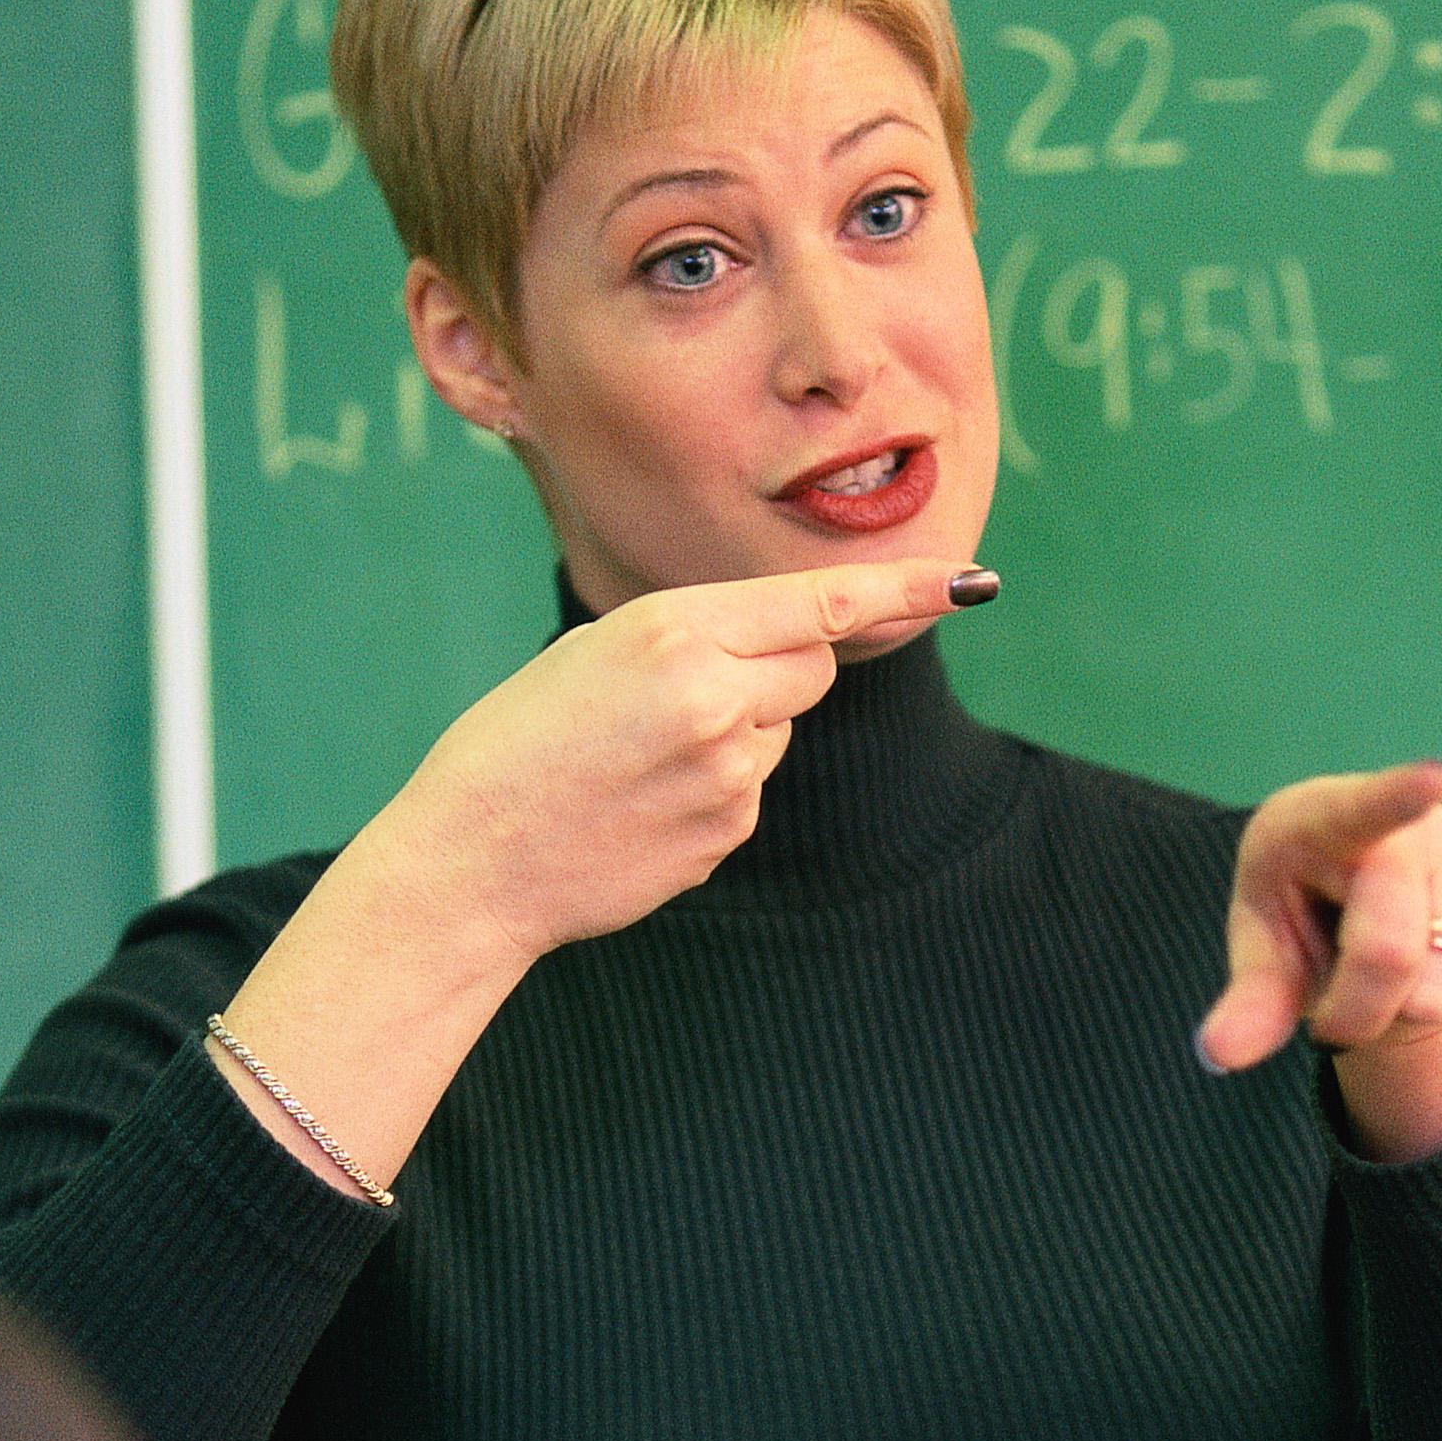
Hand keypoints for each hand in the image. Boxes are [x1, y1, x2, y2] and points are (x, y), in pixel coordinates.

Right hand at [390, 557, 980, 969]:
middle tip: (682, 692)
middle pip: (812, 667)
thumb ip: (700, 637)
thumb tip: (790, 649)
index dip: (904, 591)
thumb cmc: (519, 740)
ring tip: (640, 758)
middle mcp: (716, 701)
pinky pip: (750, 789)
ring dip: (737, 732)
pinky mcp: (727, 837)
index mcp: (675, 633)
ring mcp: (729, 778)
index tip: (970, 581)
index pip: (818, 605)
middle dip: (774, 667)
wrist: (472, 860)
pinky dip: (713, 789)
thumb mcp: (598, 651)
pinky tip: (642, 803)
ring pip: (780, 731)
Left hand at [1195, 763, 1441, 1159]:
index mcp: (1319, 820)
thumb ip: (1249, 1005)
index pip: (1360, 810)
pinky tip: (1433, 963)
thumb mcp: (1267, 961)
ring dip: (1407, 1010)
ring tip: (1389, 969)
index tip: (1434, 778)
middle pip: (1393, 953)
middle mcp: (1406, 817)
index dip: (1398, 796)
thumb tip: (1218, 1052)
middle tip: (1337, 1000)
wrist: (1370, 902)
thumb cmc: (1306, 921)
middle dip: (1358, 1012)